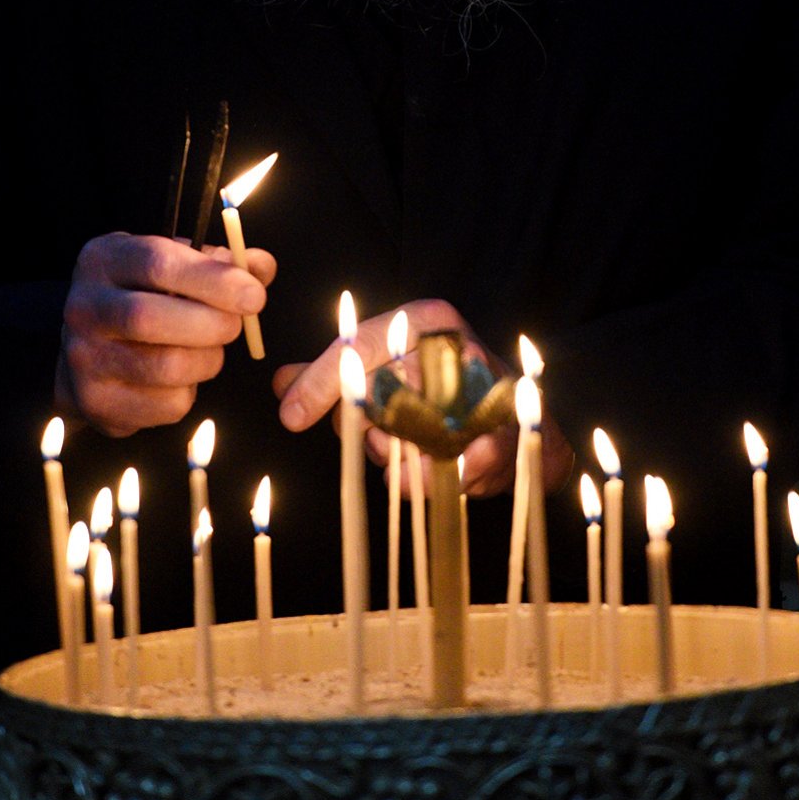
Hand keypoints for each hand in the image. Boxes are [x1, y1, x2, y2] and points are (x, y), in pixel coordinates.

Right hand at [56, 232, 275, 437]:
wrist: (87, 347)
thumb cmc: (143, 295)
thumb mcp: (173, 263)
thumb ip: (221, 261)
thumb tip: (261, 267)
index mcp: (105, 260)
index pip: (159, 263)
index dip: (213, 279)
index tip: (253, 294)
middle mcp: (85, 307)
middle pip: (152, 318)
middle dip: (212, 324)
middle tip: (235, 325)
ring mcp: (84, 358)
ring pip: (164, 367)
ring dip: (207, 361)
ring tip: (210, 351)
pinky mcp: (96, 402)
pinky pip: (164, 405)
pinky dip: (189, 393)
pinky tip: (181, 378)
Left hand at [272, 298, 573, 497]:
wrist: (517, 427)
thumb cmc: (442, 392)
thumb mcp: (385, 373)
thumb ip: (334, 376)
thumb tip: (282, 383)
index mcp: (425, 319)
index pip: (360, 344)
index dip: (320, 380)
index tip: (290, 414)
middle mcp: (456, 345)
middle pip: (378, 386)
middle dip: (356, 421)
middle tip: (359, 435)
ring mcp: (484, 392)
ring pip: (406, 430)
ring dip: (388, 450)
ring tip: (397, 451)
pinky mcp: (501, 439)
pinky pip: (439, 470)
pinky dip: (419, 480)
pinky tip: (416, 475)